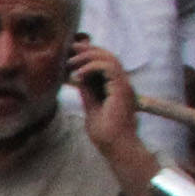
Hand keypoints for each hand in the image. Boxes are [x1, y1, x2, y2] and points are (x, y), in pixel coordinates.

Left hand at [68, 42, 157, 192]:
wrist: (115, 146)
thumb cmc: (105, 134)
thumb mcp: (91, 108)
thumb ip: (87, 92)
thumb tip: (78, 78)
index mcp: (116, 87)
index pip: (105, 63)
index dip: (90, 54)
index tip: (72, 53)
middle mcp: (122, 84)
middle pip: (108, 56)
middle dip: (88, 49)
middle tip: (71, 49)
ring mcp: (124, 85)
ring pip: (109, 58)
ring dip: (88, 57)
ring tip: (71, 62)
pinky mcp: (122, 89)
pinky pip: (108, 68)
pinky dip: (91, 67)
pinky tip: (78, 75)